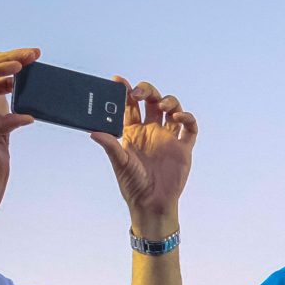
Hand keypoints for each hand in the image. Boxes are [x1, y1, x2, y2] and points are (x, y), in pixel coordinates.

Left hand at [95, 80, 197, 232]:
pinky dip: (187, 118)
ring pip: (172, 109)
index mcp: (133, 131)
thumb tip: (93, 132)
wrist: (152, 204)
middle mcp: (151, 131)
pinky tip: (179, 118)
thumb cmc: (132, 185)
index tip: (119, 81)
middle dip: (147, 91)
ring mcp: (168, 138)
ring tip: (163, 106)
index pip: (129, 105)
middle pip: (152, 101)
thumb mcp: (119, 163)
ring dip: (169, 101)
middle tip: (140, 93)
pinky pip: (190, 128)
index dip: (125, 91)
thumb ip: (110, 145)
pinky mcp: (183, 148)